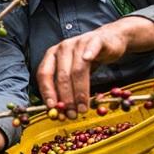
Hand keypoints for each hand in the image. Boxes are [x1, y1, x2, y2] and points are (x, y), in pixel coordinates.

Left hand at [36, 17, 153, 116]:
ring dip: (80, 91)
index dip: (47, 91)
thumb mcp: (73, 72)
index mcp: (52, 55)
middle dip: (66, 98)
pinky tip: (89, 60)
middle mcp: (63, 48)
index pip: (44, 74)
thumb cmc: (88, 59)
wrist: (109, 40)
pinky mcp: (96, 40)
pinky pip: (91, 49)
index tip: (52, 107)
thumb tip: (60, 111)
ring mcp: (79, 43)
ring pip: (77, 69)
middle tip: (71, 113)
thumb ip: (65, 87)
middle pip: (62, 76)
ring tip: (83, 107)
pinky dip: (89, 54)